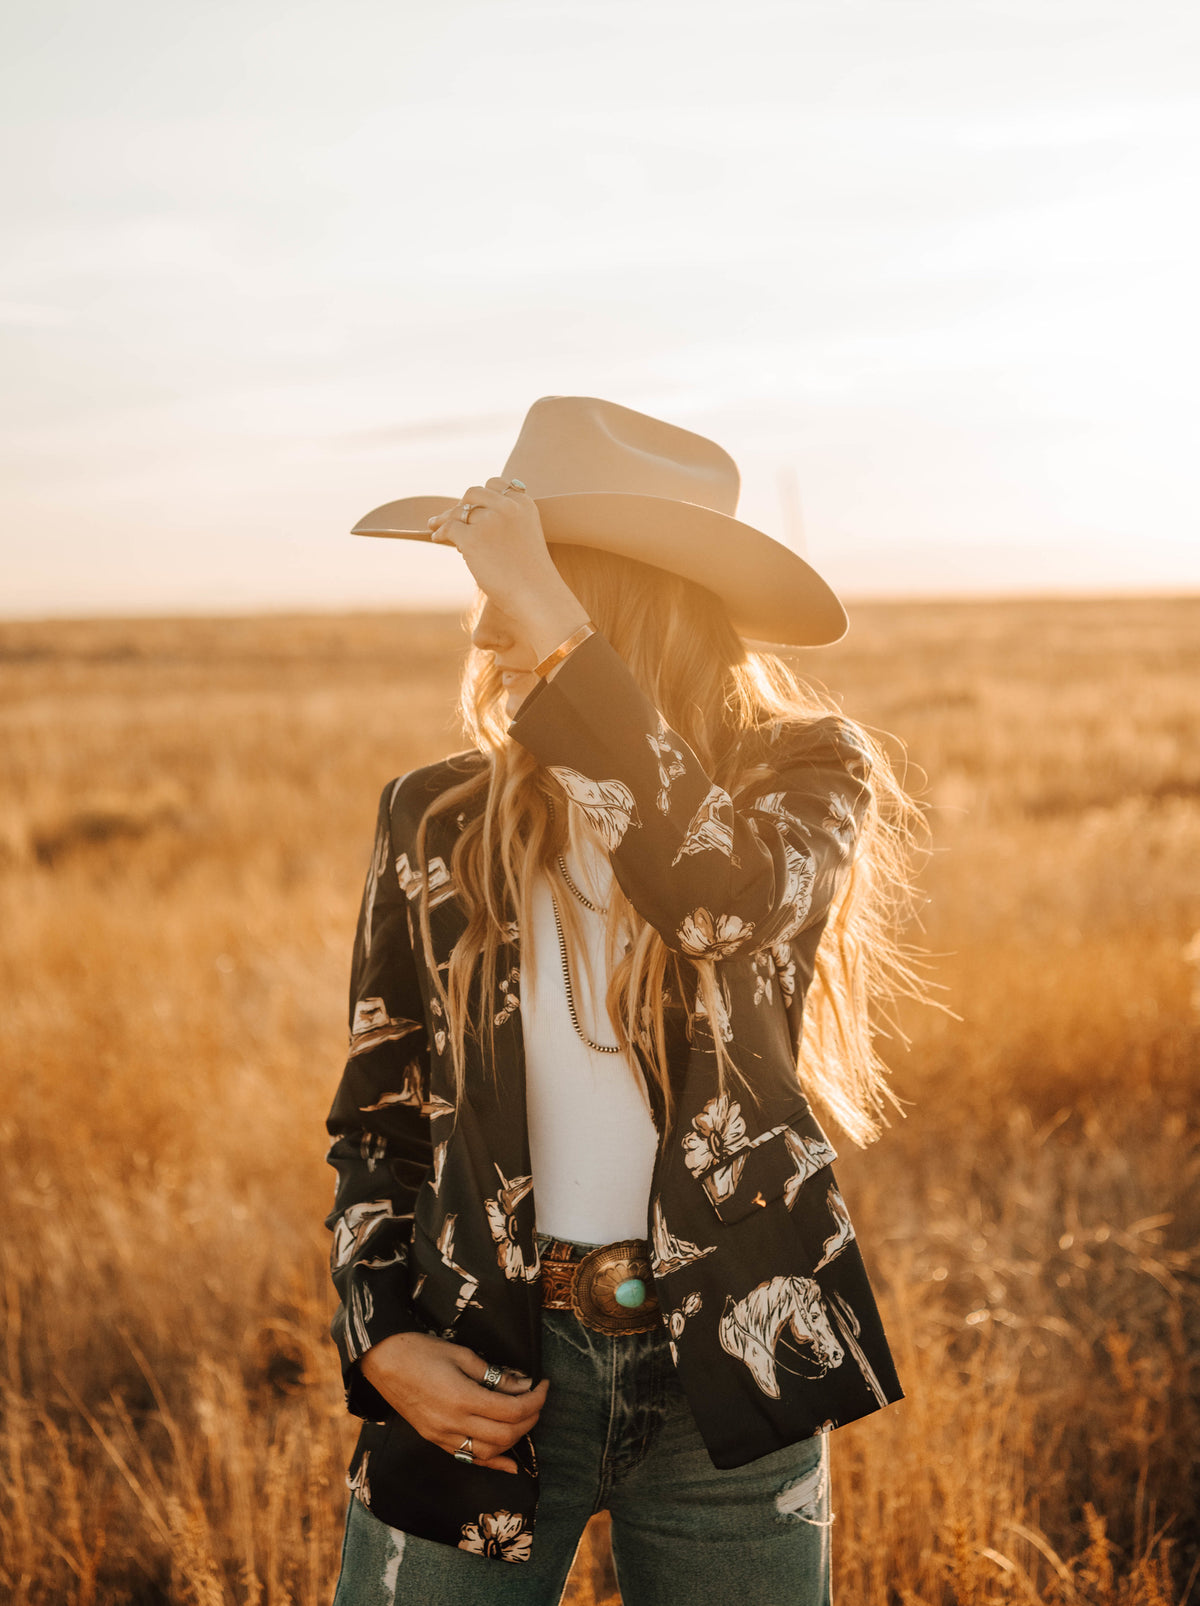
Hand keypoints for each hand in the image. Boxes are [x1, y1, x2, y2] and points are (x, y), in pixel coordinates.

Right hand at [359, 1331, 548, 1473]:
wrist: (382, 1361)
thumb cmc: (420, 1350)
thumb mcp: (461, 1354)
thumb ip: (493, 1375)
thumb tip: (523, 1385)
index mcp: (462, 1398)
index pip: (512, 1410)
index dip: (535, 1400)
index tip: (543, 1385)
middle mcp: (453, 1424)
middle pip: (505, 1434)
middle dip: (529, 1419)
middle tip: (537, 1399)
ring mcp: (442, 1436)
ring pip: (489, 1452)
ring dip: (513, 1439)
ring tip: (525, 1420)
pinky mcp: (435, 1440)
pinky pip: (468, 1459)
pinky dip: (492, 1463)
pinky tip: (510, 1465)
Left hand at [428, 479, 590, 661]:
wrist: (537, 596)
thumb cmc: (531, 574)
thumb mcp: (525, 536)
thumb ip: (506, 522)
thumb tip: (470, 515)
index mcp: (524, 504)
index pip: (495, 485)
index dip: (481, 495)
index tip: (471, 504)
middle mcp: (507, 507)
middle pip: (473, 494)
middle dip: (461, 505)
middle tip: (452, 516)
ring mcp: (490, 521)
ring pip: (459, 511)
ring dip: (446, 518)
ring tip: (436, 525)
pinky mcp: (473, 539)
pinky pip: (449, 528)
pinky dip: (440, 532)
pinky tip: (437, 538)